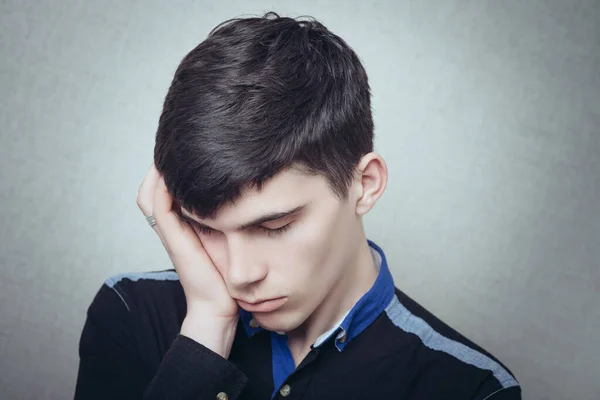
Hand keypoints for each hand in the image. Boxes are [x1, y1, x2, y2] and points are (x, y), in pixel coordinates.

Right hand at [137, 163, 238, 356]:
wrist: (220, 306)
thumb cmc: (227, 273)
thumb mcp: (229, 234)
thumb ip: (228, 213)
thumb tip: (247, 185)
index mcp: (182, 223)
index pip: (165, 188)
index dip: (171, 167)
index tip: (186, 147)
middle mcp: (172, 225)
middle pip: (152, 187)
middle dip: (163, 163)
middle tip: (175, 141)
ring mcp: (170, 232)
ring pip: (150, 193)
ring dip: (159, 170)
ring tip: (172, 148)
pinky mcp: (174, 239)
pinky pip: (160, 206)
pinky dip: (163, 187)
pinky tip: (173, 170)